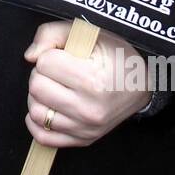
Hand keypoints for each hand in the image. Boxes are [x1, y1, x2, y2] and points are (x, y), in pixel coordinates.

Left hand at [23, 21, 150, 147]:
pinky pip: (42, 136)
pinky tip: (49, 107)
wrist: (143, 84)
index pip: (44, 63)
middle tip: (58, 71)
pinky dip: (37, 121)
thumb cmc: (116, 56)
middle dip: (42, 74)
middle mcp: (89, 108)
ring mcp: (85, 128)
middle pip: (36, 87)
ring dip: (38, 96)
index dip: (51, 54)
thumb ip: (53, 34)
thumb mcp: (89, 34)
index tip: (64, 56)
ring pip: (35, 111)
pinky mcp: (82, 140)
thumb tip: (30, 56)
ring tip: (54, 87)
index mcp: (92, 79)